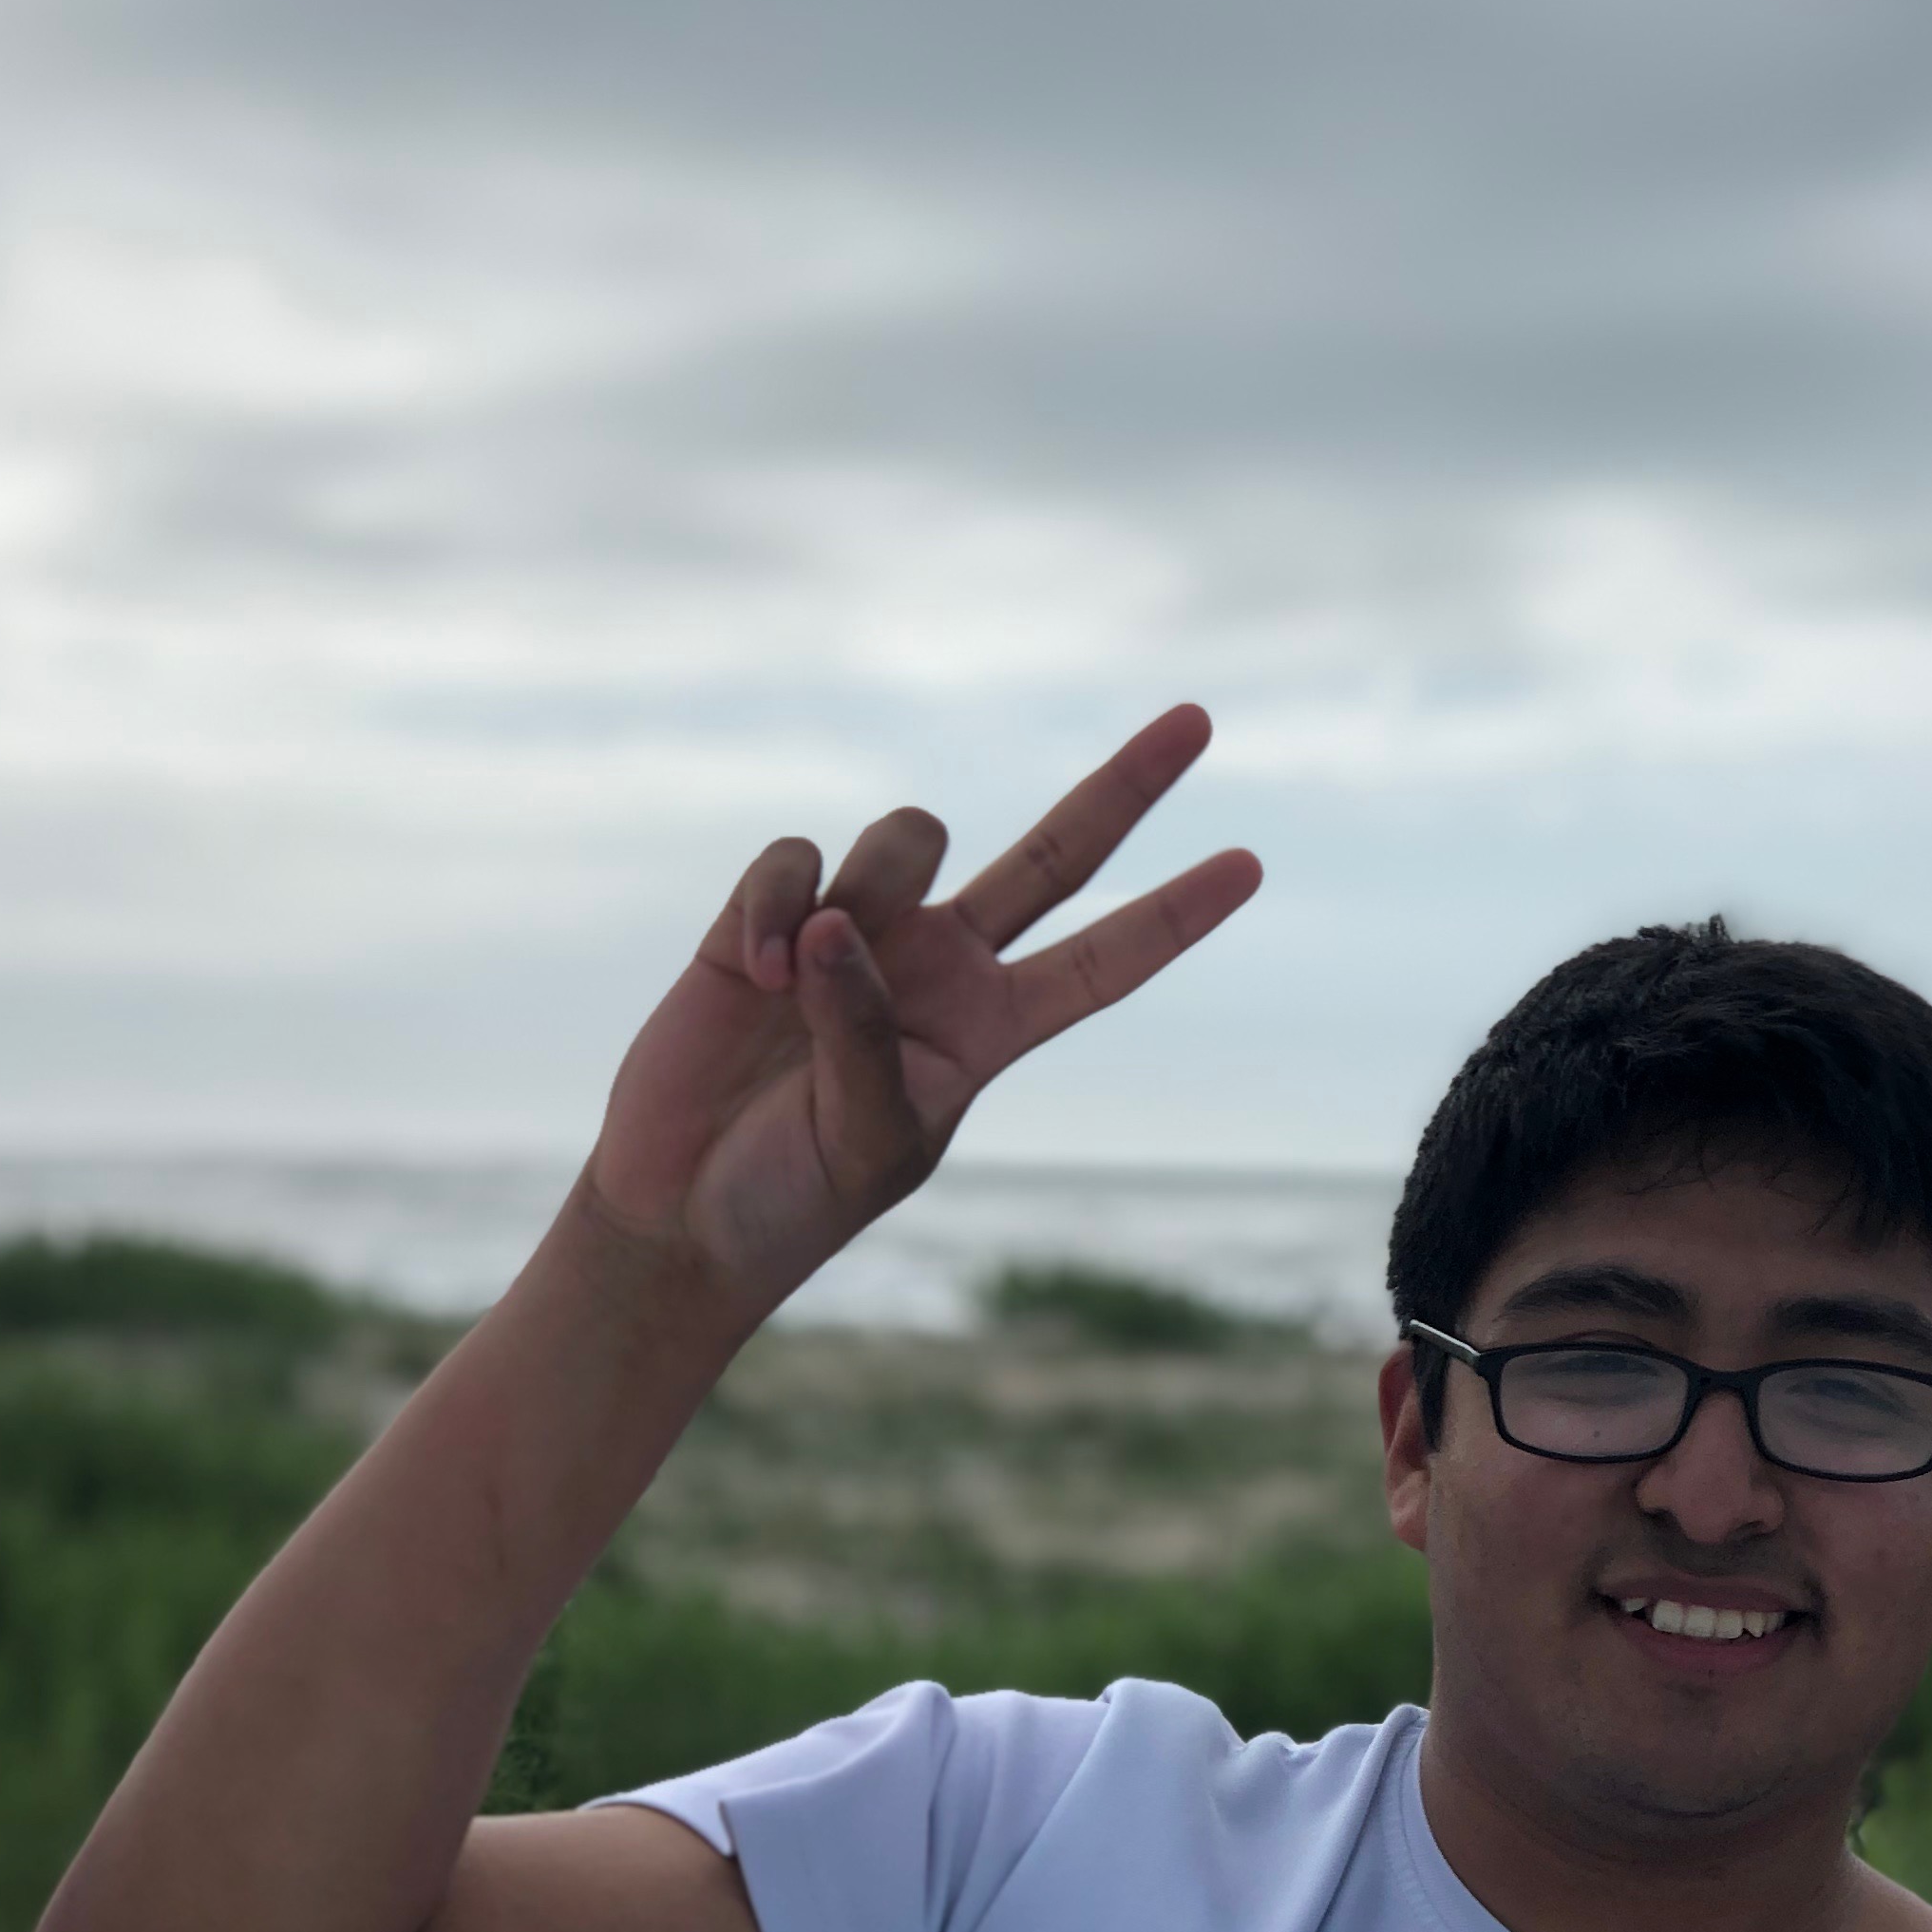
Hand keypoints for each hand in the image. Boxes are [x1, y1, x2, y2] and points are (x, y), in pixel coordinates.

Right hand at [583, 705, 1260, 1310]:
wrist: (681, 1210)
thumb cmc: (794, 1195)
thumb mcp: (868, 1136)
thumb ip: (867, 1032)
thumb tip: (839, 926)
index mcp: (992, 1029)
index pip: (1106, 961)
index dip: (1174, 913)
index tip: (1250, 864)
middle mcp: (941, 965)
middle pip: (1056, 854)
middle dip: (1126, 788)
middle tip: (1200, 721)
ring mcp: (860, 933)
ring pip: (910, 836)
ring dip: (864, 890)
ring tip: (797, 978)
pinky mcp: (766, 920)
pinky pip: (796, 858)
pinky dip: (776, 900)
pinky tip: (755, 966)